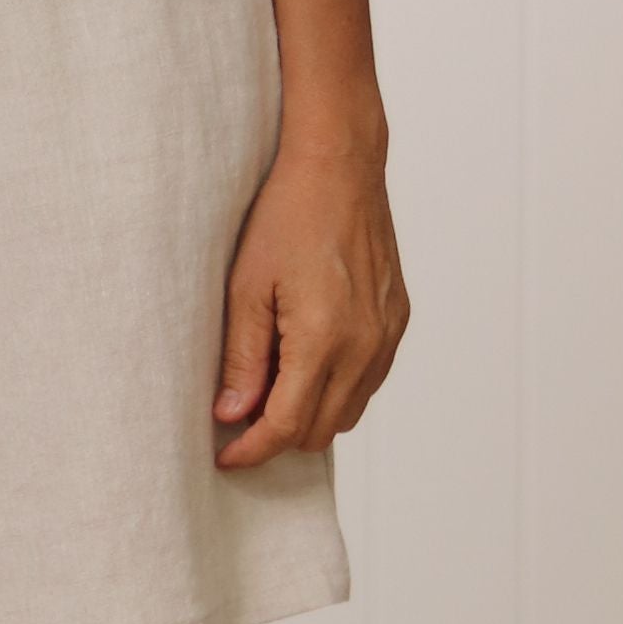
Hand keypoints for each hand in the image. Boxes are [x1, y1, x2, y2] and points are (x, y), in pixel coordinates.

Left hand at [212, 139, 408, 468]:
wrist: (340, 167)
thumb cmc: (286, 216)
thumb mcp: (246, 287)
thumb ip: (242, 357)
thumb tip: (233, 414)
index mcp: (324, 338)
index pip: (287, 425)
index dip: (252, 450)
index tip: (224, 456)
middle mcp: (366, 346)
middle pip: (320, 431)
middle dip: (277, 436)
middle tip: (239, 417)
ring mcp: (388, 335)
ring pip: (349, 413)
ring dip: (310, 415)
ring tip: (269, 386)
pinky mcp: (398, 322)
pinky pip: (369, 382)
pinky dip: (336, 389)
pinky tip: (305, 363)